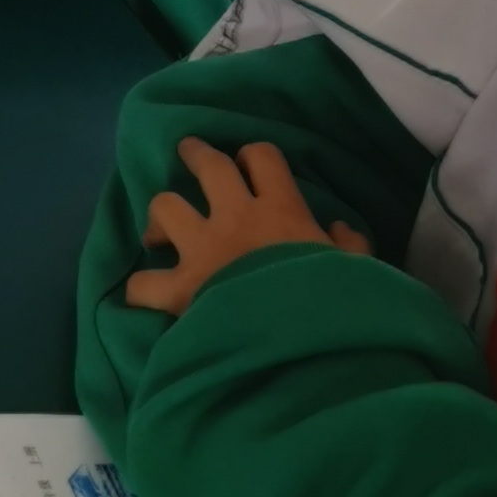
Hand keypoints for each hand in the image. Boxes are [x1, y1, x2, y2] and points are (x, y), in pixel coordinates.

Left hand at [124, 136, 371, 317]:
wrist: (301, 342)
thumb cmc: (332, 301)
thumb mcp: (355, 271)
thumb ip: (349, 246)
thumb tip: (341, 229)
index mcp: (280, 210)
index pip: (262, 157)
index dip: (253, 157)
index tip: (248, 166)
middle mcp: (235, 217)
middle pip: (208, 166)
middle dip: (196, 154)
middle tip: (189, 154)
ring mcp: (201, 249)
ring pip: (165, 205)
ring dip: (161, 214)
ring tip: (159, 230)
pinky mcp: (179, 288)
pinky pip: (143, 283)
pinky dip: (141, 289)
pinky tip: (144, 293)